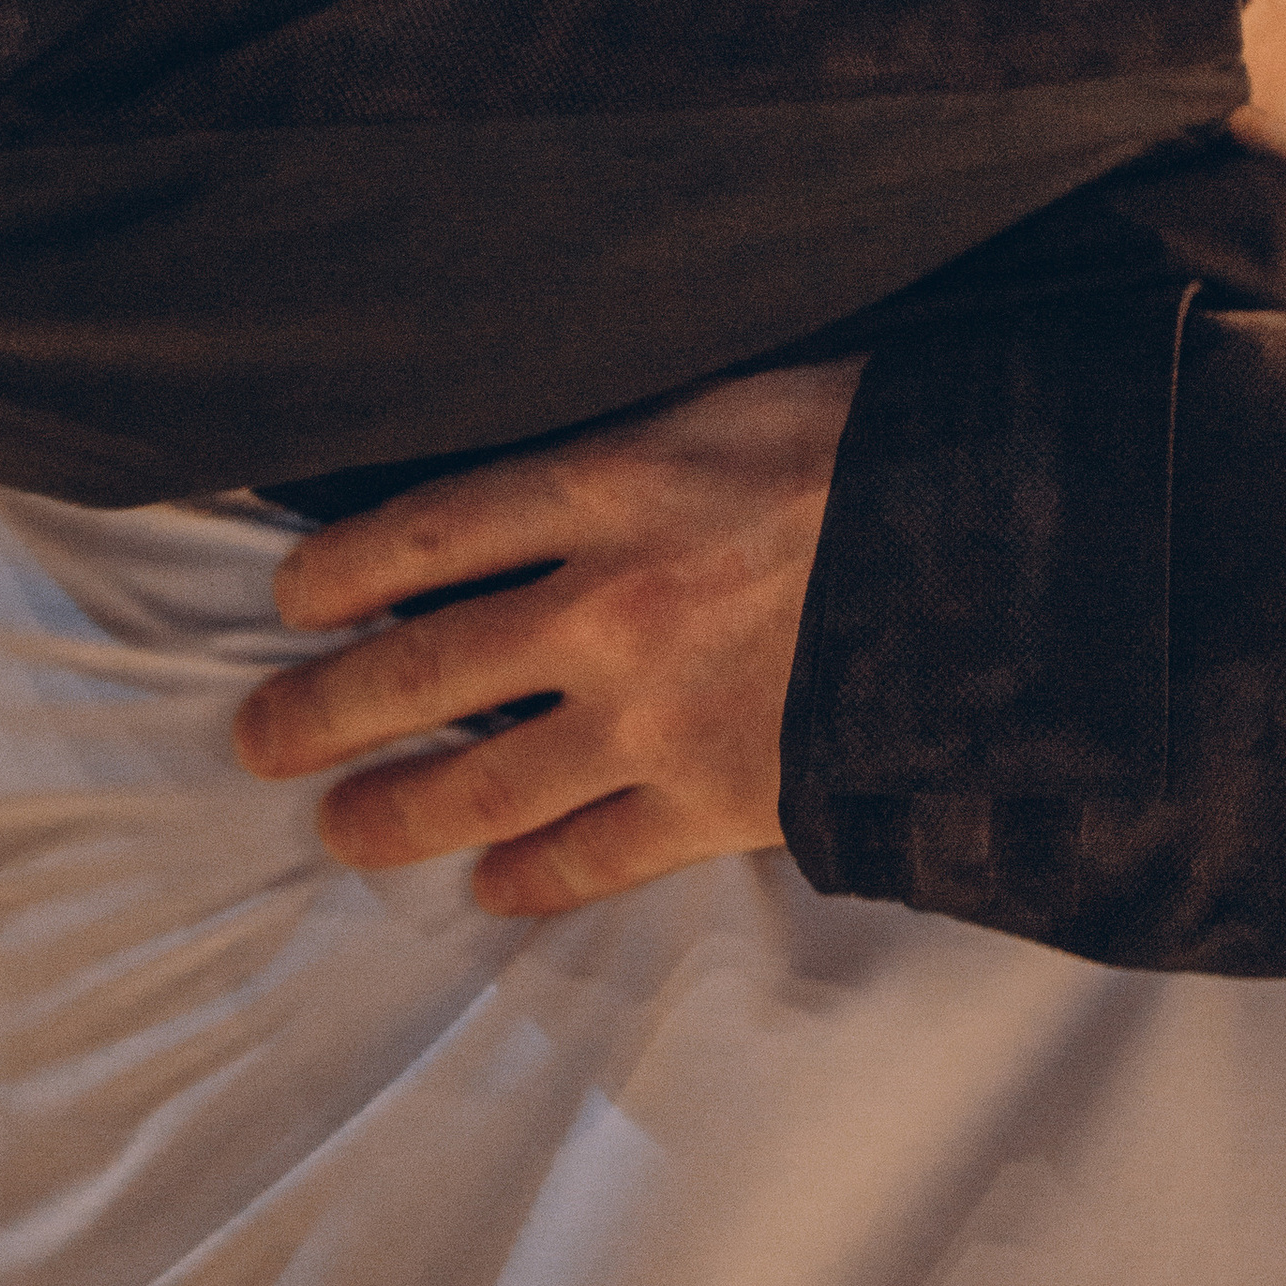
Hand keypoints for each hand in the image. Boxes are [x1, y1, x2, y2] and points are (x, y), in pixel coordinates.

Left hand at [233, 359, 864, 916]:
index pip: (427, 530)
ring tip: (341, 825)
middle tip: (259, 736)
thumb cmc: (898, 446)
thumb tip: (569, 472)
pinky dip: (531, 880)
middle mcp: (611, 603)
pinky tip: (495, 889)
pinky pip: (594, 858)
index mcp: (617, 480)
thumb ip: (646, 440)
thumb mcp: (751, 396)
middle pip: (419, 667)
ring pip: (479, 784)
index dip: (340, 571)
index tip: (290, 600)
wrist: (1026, 551)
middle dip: (321, 710)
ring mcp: (660, 715)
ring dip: (392, 812)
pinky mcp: (721, 799)